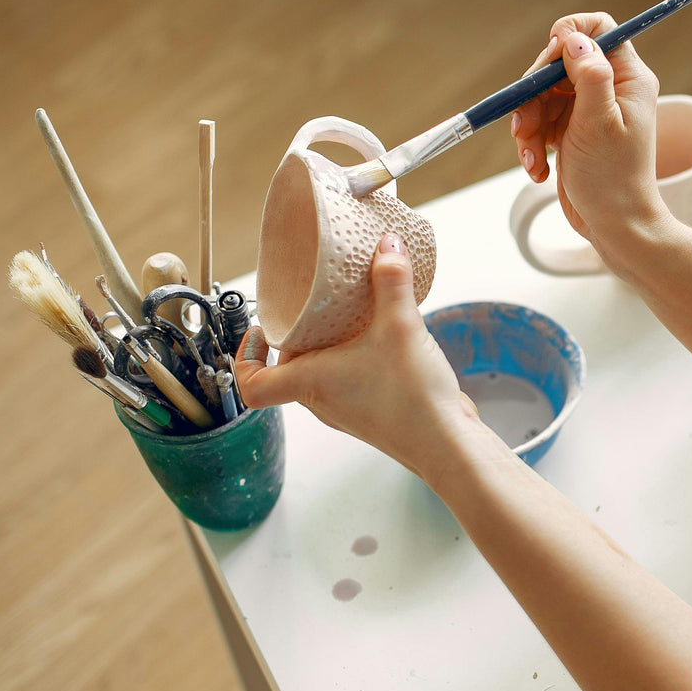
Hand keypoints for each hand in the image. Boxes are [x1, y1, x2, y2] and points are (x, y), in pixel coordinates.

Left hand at [235, 234, 494, 479]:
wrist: (447, 444)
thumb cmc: (411, 401)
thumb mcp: (401, 326)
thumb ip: (392, 281)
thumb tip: (388, 246)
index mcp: (309, 384)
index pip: (252, 384)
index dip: (244, 358)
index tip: (256, 331)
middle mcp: (321, 402)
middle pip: (289, 371)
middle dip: (298, 338)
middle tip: (312, 308)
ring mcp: (346, 411)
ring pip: (320, 376)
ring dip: (328, 349)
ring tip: (350, 320)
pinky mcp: (372, 413)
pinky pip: (349, 382)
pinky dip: (355, 360)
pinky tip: (382, 341)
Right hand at [511, 12, 670, 269]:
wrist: (615, 227)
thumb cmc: (614, 179)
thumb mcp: (600, 123)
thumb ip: (589, 75)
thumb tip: (573, 35)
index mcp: (628, 78)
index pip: (599, 28)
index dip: (568, 36)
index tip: (548, 64)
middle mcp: (610, 88)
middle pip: (559, 63)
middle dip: (535, 94)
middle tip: (525, 125)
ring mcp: (589, 110)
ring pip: (543, 95)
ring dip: (528, 125)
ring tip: (532, 157)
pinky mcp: (572, 131)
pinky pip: (541, 121)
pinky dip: (532, 143)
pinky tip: (537, 168)